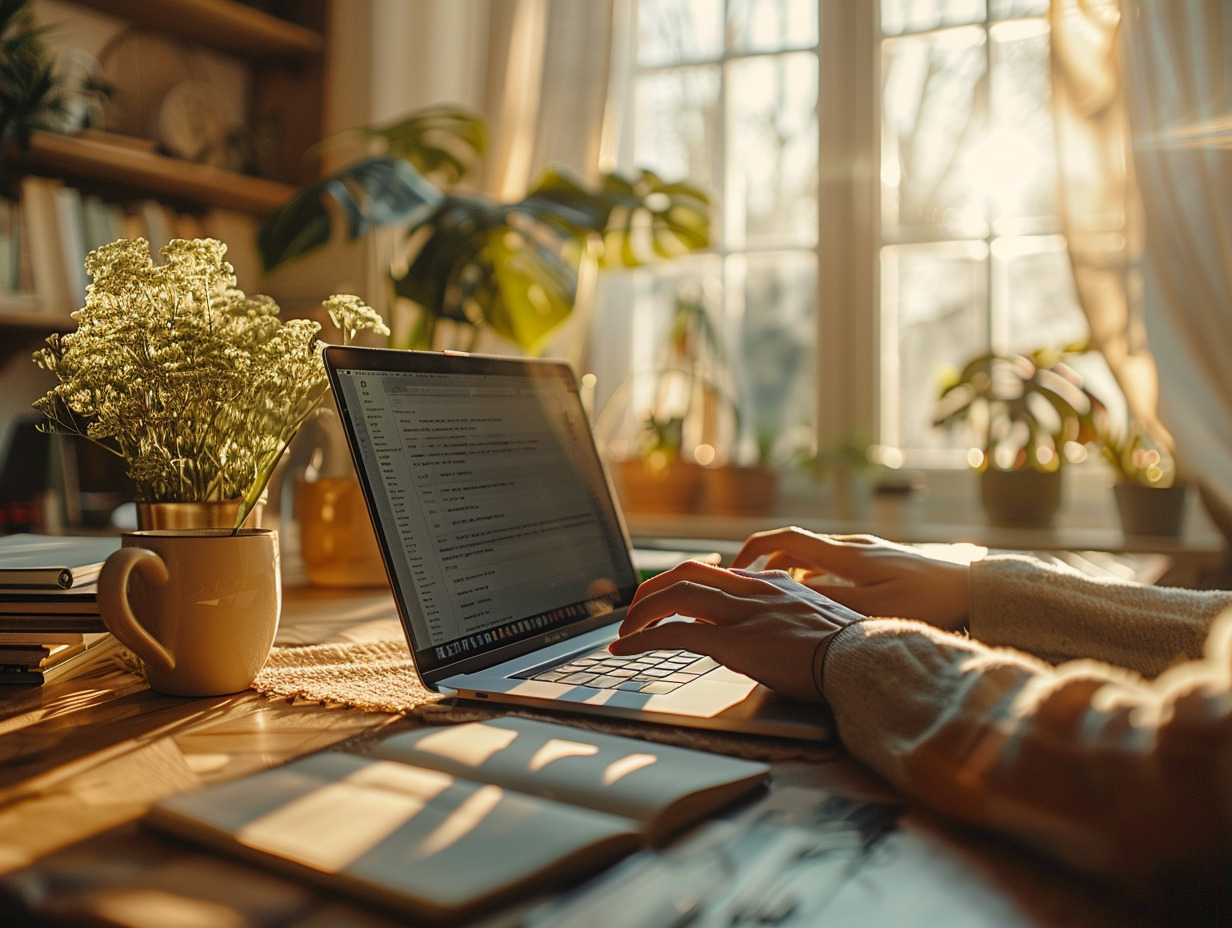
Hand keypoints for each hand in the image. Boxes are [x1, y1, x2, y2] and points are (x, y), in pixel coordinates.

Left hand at [608, 559, 864, 702]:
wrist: (867, 661)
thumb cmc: (849, 654)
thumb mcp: (812, 627)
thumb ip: (782, 625)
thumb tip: (759, 644)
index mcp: (769, 586)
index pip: (714, 574)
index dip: (681, 583)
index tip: (665, 598)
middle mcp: (751, 591)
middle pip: (685, 574)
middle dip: (651, 591)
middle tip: (633, 611)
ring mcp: (742, 614)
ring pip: (673, 596)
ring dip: (640, 613)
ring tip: (623, 632)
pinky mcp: (734, 642)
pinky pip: (675, 634)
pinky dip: (643, 639)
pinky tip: (626, 650)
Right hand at [731, 527, 970, 630]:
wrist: (978, 589)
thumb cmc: (930, 602)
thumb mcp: (876, 611)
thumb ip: (829, 606)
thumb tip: (788, 601)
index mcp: (845, 554)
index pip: (785, 538)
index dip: (753, 550)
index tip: (732, 570)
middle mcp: (852, 547)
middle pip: (794, 547)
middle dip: (765, 566)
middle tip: (747, 592)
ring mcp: (867, 554)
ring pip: (814, 558)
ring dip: (789, 575)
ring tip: (776, 602)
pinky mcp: (881, 564)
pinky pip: (834, 567)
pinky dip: (814, 580)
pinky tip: (818, 605)